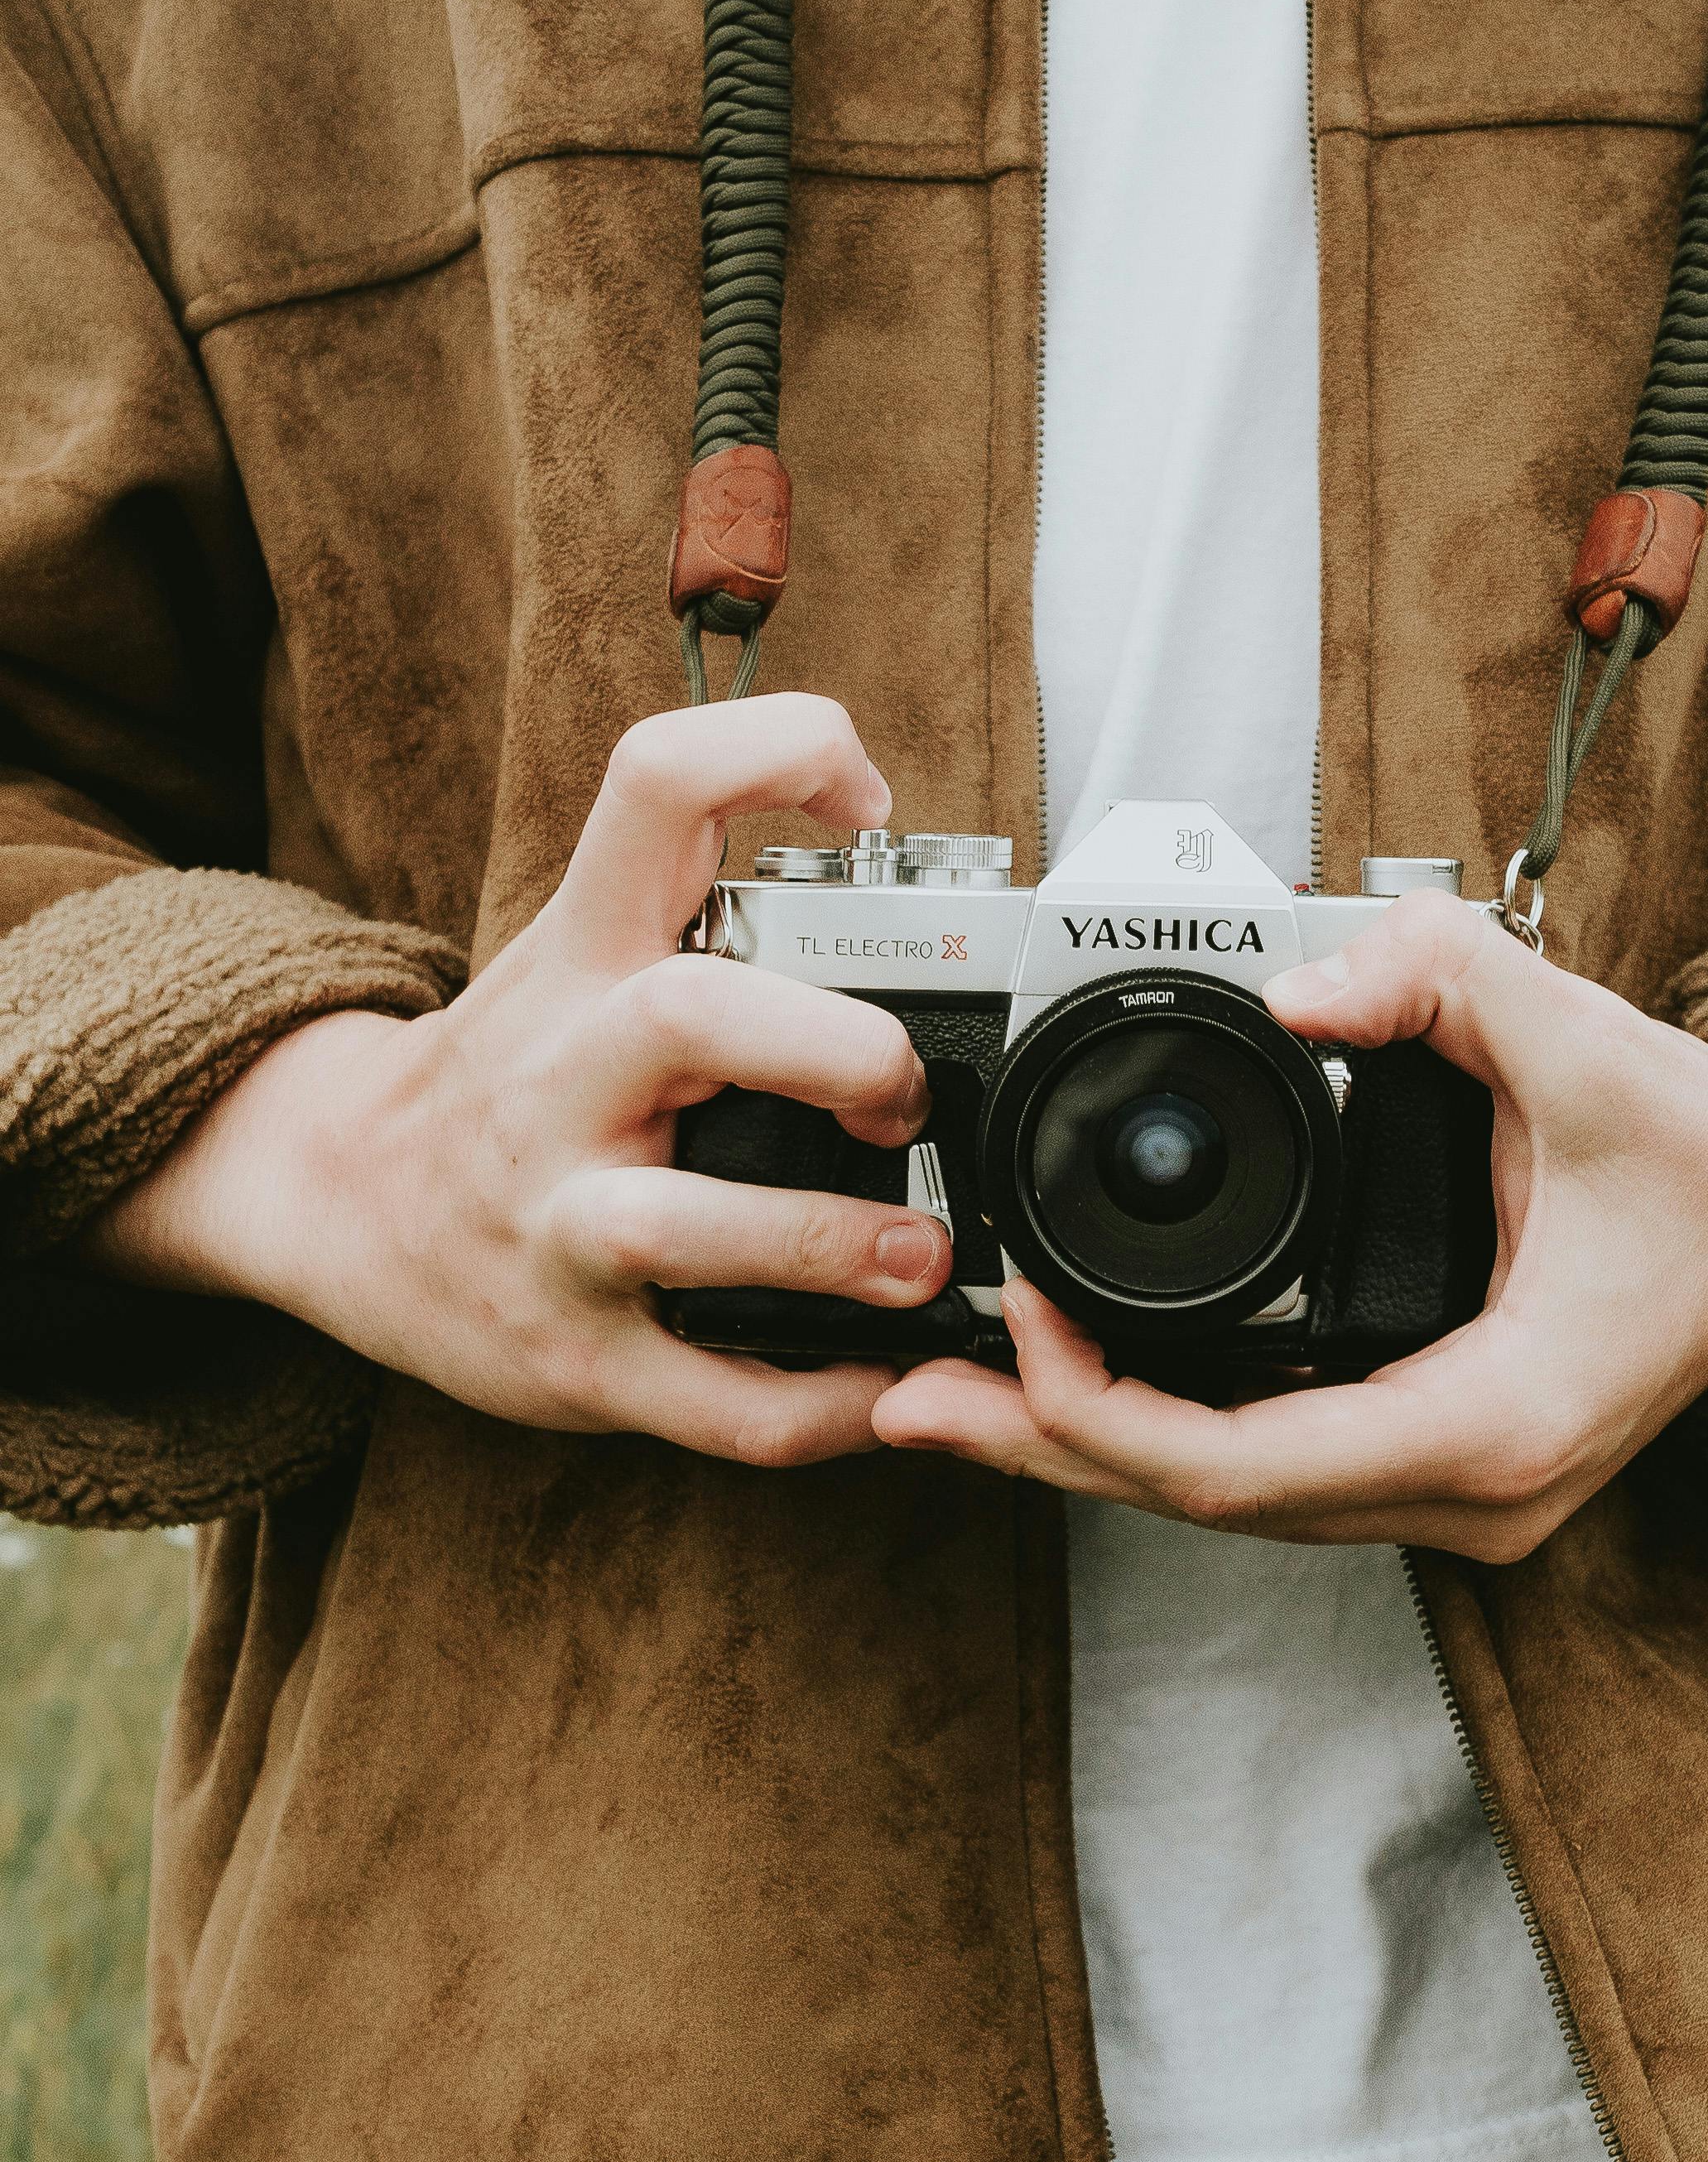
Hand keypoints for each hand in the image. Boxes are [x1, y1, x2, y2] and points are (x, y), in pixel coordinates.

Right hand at [85, 698, 953, 1466]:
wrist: (336, 1200)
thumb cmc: (513, 1071)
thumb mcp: (579, 955)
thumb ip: (711, 909)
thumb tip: (909, 884)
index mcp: (582, 954)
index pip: (658, 785)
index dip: (778, 752)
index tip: (869, 801)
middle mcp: (561, 1073)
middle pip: (688, 1016)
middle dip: (832, 1050)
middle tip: (905, 1095)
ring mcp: (555, 1224)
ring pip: (677, 1229)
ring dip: (826, 1246)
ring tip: (917, 1258)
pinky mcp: (570, 1358)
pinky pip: (705, 1399)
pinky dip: (812, 1409)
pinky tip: (876, 1385)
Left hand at [875, 892, 1707, 1558]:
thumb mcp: (1588, 1044)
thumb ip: (1441, 979)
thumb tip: (1302, 985)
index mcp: (1496, 1420)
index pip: (1244, 1470)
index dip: (1103, 1416)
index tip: (1019, 1325)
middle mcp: (1472, 1491)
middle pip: (1212, 1507)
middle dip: (1053, 1449)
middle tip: (906, 1402)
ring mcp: (1462, 1493)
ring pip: (1238, 1501)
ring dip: (1097, 1448)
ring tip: (961, 1395)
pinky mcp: (1448, 1461)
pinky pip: (1277, 1469)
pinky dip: (1171, 1431)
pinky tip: (1088, 1390)